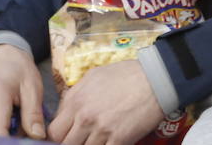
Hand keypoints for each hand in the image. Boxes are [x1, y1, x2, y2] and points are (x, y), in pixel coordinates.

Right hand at [0, 44, 47, 138]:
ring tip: (19, 117)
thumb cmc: (19, 67)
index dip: (12, 141)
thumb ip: (33, 113)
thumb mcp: (33, 86)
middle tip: (28, 128)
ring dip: (6, 132)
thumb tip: (37, 137)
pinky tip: (9, 116)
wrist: (0, 54)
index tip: (27, 140)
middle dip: (12, 137)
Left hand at [47, 59, 164, 144]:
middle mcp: (85, 117)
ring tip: (100, 138)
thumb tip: (64, 110)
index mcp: (76, 101)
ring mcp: (102, 130)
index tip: (67, 136)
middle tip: (83, 138)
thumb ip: (74, 94)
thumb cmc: (127, 74)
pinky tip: (111, 142)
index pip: (54, 131)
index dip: (59, 136)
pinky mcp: (120, 139)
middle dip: (73, 143)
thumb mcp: (94, 76)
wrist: (156, 78)